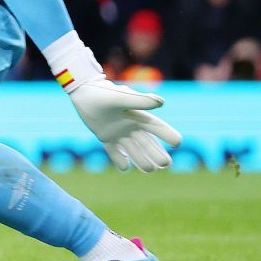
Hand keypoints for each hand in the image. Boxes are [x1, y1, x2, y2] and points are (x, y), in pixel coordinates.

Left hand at [66, 76, 180, 171]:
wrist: (82, 91)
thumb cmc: (102, 93)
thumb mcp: (121, 98)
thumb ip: (140, 101)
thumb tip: (161, 103)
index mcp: (138, 116)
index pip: (158, 128)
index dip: (169, 134)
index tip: (178, 143)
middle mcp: (131, 126)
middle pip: (148, 144)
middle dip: (158, 154)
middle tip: (164, 164)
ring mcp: (118, 132)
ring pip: (135, 150)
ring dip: (142, 160)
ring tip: (149, 169)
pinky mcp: (105, 137)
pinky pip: (114, 152)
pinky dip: (120, 160)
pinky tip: (124, 167)